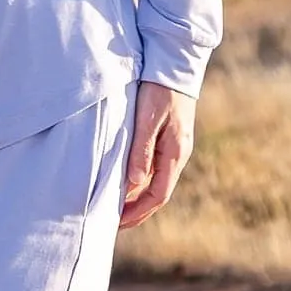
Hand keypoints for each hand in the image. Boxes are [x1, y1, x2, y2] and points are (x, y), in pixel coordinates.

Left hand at [119, 80, 195, 229]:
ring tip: (115, 208)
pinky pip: (155, 170)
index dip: (138, 213)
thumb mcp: (147, 119)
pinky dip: (140, 182)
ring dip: (137, 198)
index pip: (158, 196)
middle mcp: (177, 155)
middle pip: (158, 194)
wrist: (176, 66)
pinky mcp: (168, 140)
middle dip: (137, 212)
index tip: (117, 223)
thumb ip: (141, 150)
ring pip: (156, 183)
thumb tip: (135, 182)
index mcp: (175, 154)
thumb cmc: (160, 90)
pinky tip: (125, 183)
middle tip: (112, 223)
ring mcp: (174, 148)